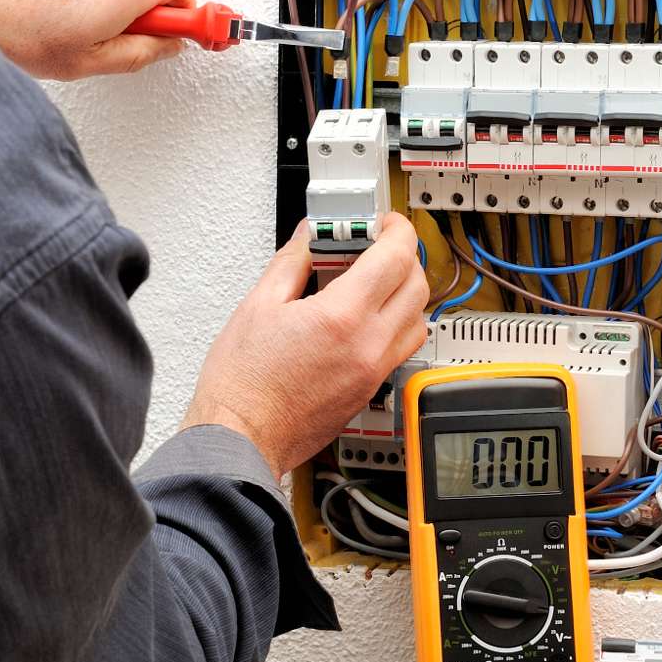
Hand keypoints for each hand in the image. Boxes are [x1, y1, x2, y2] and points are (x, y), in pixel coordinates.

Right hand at [183, 214, 429, 478]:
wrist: (241, 438)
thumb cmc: (242, 384)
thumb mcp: (258, 305)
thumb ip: (291, 262)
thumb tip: (309, 237)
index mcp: (341, 318)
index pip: (395, 257)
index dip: (396, 230)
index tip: (386, 223)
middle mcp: (368, 346)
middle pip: (417, 286)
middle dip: (404, 258)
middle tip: (380, 247)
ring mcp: (373, 372)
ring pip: (420, 321)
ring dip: (407, 294)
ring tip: (377, 284)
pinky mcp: (370, 391)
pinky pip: (402, 349)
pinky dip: (398, 325)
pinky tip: (367, 320)